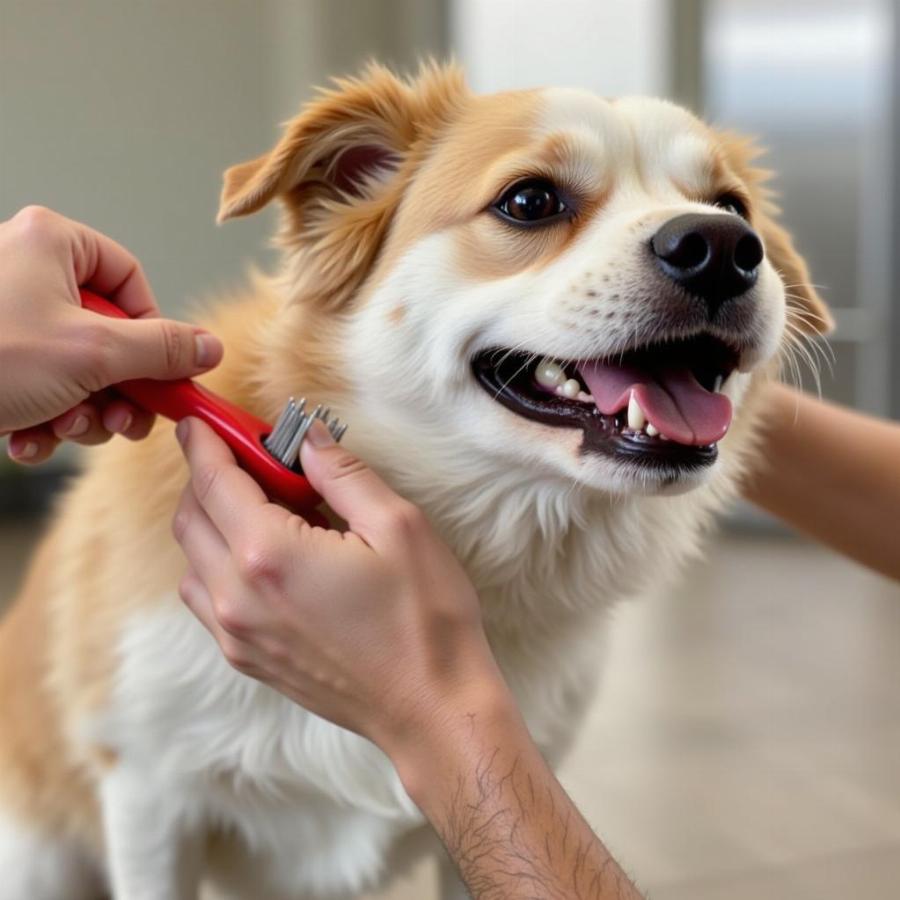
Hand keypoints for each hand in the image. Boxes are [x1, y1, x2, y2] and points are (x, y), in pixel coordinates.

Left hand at [1, 206, 223, 461]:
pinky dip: (41, 419)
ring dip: (80, 412)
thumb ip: (162, 350)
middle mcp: (26, 273)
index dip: (153, 333)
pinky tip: (28, 439)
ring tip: (64, 429)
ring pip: (74, 368)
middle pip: (107, 333)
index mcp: (51, 245)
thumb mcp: (91, 353)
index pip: (130, 280)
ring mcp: (3, 318)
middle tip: (121, 420)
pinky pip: (36, 385)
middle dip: (115, 389)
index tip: (160, 376)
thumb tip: (208, 348)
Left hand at [173, 418, 644, 898]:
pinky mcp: (247, 658)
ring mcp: (237, 634)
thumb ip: (343, 474)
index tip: (202, 422)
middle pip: (192, 518)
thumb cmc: (423, 619)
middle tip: (249, 457)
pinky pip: (206, 598)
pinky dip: (216, 562)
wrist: (430, 708)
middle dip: (208, 477)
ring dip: (210, 521)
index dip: (206, 443)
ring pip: (192, 559)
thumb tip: (309, 440)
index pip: (215, 482)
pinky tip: (262, 555)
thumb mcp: (398, 526)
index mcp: (270, 555)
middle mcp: (238, 596)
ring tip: (263, 506)